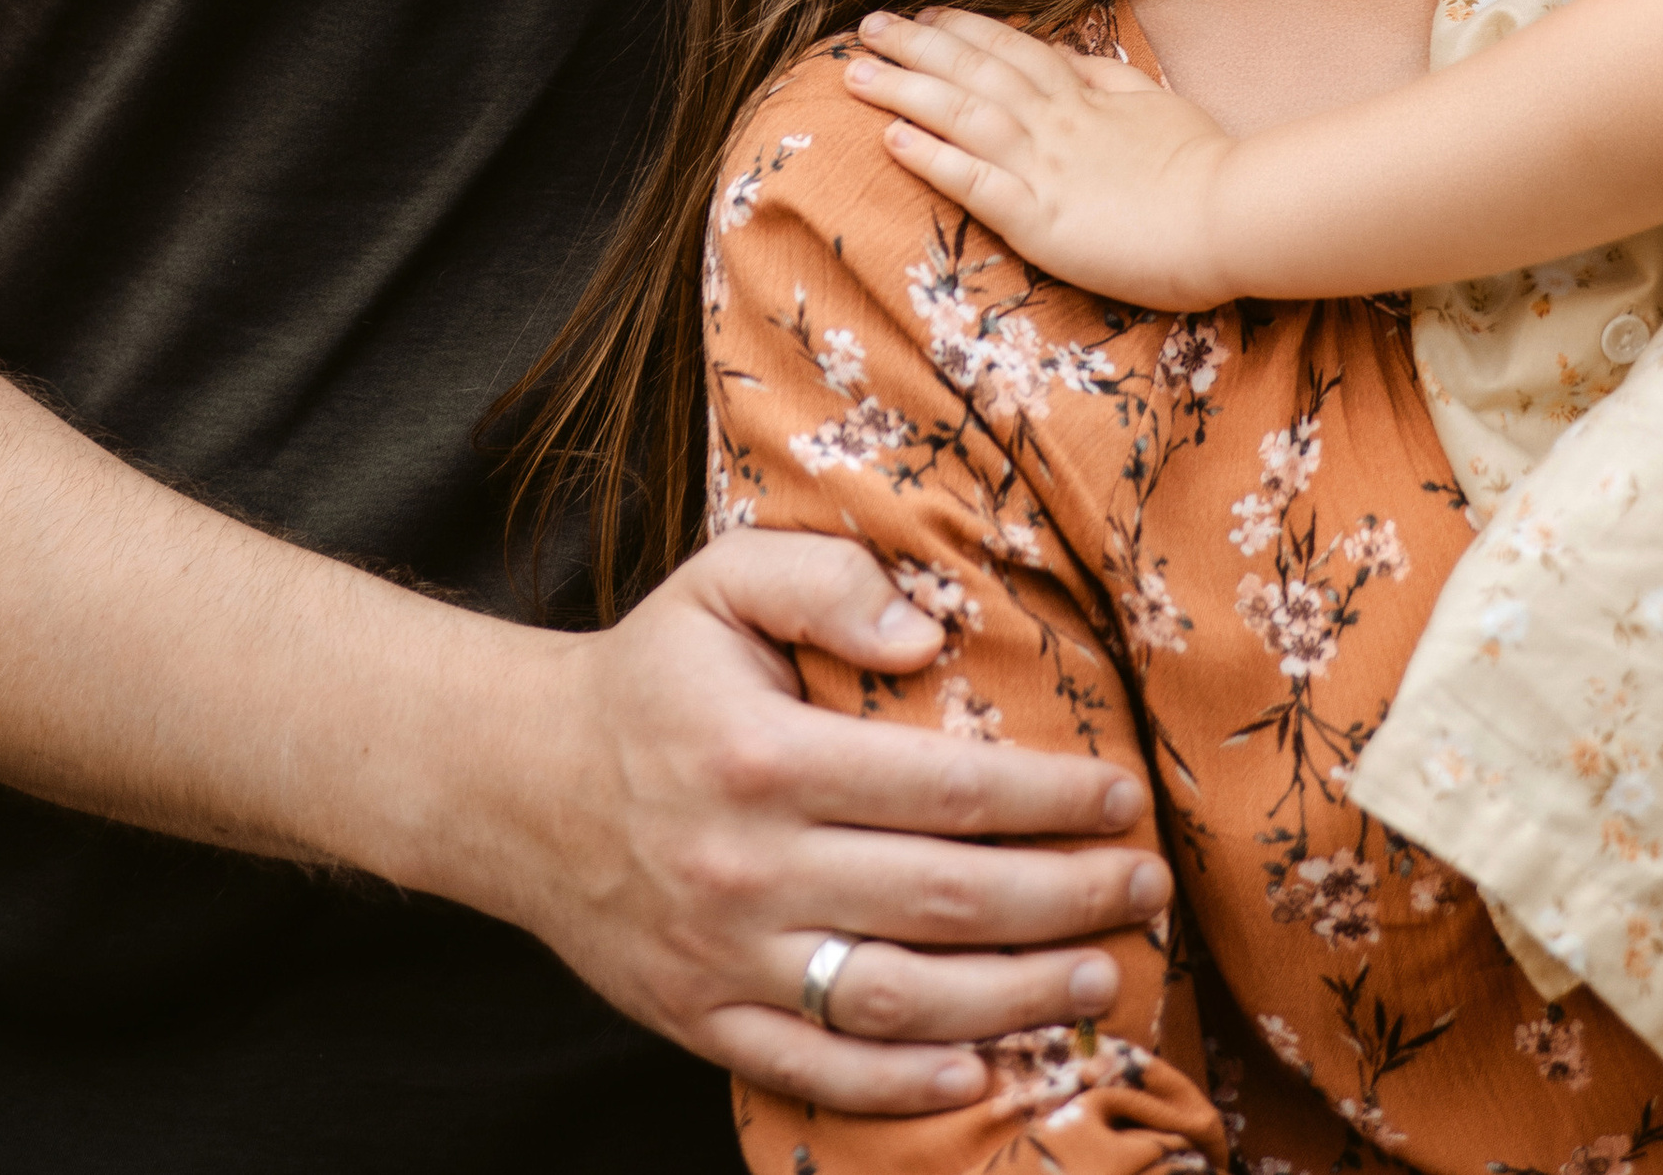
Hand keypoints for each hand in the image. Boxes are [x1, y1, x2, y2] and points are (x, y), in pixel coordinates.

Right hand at [496, 528, 1168, 1109]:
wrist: (517, 783)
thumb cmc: (650, 674)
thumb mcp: (723, 579)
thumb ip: (828, 579)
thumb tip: (928, 631)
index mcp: (764, 755)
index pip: (945, 789)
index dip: (1050, 800)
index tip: (1122, 798)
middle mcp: (747, 866)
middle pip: (940, 900)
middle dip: (1063, 901)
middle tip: (1145, 889)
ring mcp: (723, 958)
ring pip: (892, 998)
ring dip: (1013, 998)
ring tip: (1101, 975)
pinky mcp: (700, 1021)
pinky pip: (812, 1069)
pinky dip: (900, 1083)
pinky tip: (980, 1069)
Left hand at [848, 10, 1237, 308]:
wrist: (1230, 215)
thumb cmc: (1203, 164)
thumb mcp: (1156, 102)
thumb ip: (1107, 78)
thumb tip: (1069, 57)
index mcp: (1082, 95)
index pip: (1010, 48)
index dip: (961, 28)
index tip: (924, 14)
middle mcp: (1053, 121)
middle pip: (970, 70)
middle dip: (913, 46)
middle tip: (865, 28)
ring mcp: (1042, 166)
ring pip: (958, 114)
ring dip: (901, 89)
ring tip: (853, 73)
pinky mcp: (1037, 218)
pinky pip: (971, 181)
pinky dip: (928, 155)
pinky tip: (889, 137)